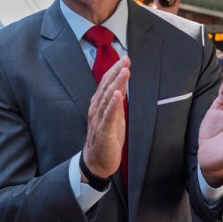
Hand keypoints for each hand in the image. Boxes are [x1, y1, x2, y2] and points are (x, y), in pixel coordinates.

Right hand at [83, 56, 129, 179]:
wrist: (97, 162)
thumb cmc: (107, 139)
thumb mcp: (115, 117)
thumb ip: (117, 102)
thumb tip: (122, 87)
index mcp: (99, 105)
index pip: (106, 83)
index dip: (115, 70)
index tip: (125, 59)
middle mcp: (96, 109)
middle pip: (106, 87)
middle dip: (116, 72)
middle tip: (126, 59)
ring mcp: (99, 120)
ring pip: (107, 98)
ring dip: (116, 83)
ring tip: (124, 71)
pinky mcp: (103, 131)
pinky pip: (108, 116)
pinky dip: (112, 104)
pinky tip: (117, 94)